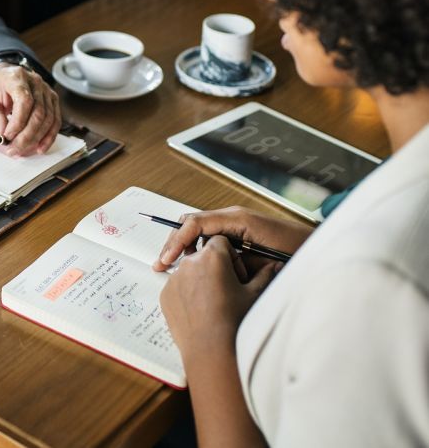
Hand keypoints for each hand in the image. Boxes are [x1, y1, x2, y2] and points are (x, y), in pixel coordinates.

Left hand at [0, 62, 61, 156]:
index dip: (17, 122)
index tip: (7, 136)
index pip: (24, 101)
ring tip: (22, 150)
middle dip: (26, 136)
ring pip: (48, 119)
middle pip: (38, 113)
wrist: (4, 78)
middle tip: (14, 149)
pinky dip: (49, 137)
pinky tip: (40, 147)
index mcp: (17, 78)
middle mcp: (36, 82)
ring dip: (36, 139)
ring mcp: (47, 90)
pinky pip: (55, 121)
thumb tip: (3, 137)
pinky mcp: (52, 99)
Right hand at [153, 206, 311, 272]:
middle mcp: (233, 216)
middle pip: (191, 223)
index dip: (176, 241)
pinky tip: (194, 265)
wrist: (321, 250)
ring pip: (198, 230)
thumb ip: (234, 259)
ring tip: (173, 267)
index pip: (195, 223)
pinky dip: (198, 250)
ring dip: (184, 247)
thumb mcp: (263, 260)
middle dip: (174, 243)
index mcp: (237, 218)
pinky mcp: (239, 232)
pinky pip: (210, 237)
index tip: (166, 260)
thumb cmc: (299, 253)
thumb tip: (207, 264)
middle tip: (161, 264)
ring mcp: (236, 223)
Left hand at [160, 236, 278, 362]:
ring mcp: (174, 279)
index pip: (220, 242)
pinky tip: (200, 310)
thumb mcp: (254, 295)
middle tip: (226, 289)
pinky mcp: (165, 295)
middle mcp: (189, 264)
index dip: (231, 257)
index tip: (236, 274)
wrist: (211, 350)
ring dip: (200, 279)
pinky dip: (187, 293)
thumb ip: (265, 274)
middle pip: (203, 255)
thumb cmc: (234, 322)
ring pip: (189, 271)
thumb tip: (275, 264)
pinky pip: (178, 287)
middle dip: (214, 267)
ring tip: (213, 303)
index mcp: (212, 257)